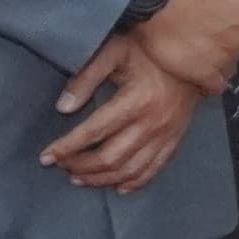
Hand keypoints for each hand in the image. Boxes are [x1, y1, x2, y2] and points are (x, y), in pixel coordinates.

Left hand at [44, 34, 201, 192]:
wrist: (192, 55)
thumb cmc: (150, 50)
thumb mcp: (114, 51)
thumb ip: (87, 77)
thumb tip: (63, 107)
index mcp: (136, 100)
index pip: (94, 132)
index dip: (67, 147)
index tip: (46, 156)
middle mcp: (152, 123)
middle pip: (110, 157)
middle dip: (81, 166)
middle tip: (61, 166)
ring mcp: (166, 134)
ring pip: (130, 170)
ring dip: (102, 179)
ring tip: (79, 179)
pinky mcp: (175, 139)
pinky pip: (154, 169)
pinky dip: (134, 183)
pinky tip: (117, 187)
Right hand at [135, 0, 238, 90]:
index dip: (229, 20)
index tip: (211, 19)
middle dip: (224, 40)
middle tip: (198, 34)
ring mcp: (227, 56)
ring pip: (227, 64)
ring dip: (214, 60)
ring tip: (191, 53)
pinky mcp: (205, 74)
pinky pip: (213, 85)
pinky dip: (205, 82)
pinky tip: (192, 74)